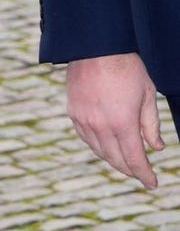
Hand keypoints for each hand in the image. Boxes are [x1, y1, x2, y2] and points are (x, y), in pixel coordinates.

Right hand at [66, 52, 163, 188]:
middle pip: (117, 160)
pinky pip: (87, 140)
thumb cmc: (127, 66)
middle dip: (131, 170)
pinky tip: (108, 146)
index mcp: (122, 122)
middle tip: (142, 175)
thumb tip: (156, 148)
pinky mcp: (74, 115)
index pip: (135, 159)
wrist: (95, 46)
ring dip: (115, 160)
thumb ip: (151, 124)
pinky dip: (100, 147)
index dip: (145, 175)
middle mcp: (100, 126)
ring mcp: (84, 122)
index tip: (153, 184)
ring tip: (127, 162)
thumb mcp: (147, 94)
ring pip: (101, 152)